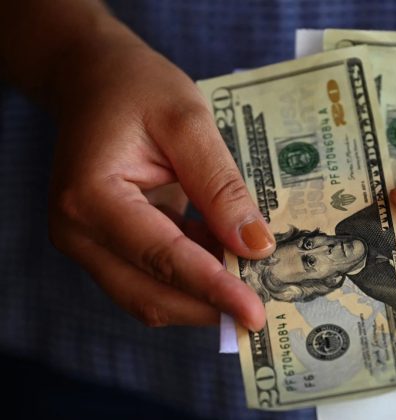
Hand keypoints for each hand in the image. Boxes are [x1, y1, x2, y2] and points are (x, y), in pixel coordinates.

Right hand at [47, 30, 273, 329]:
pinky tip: (231, 261)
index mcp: (91, 197)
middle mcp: (79, 232)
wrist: (94, 79)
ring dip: (204, 296)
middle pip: (149, 294)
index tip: (255, 312)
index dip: (212, 289)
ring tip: (255, 285)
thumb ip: (220, 186)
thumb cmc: (137, 89)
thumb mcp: (187, 122)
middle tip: (264, 311)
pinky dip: (195, 276)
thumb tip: (255, 245)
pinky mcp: (109, 245)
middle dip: (208, 306)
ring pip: (151, 295)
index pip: (160, 258)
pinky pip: (154, 276)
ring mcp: (90, 243)